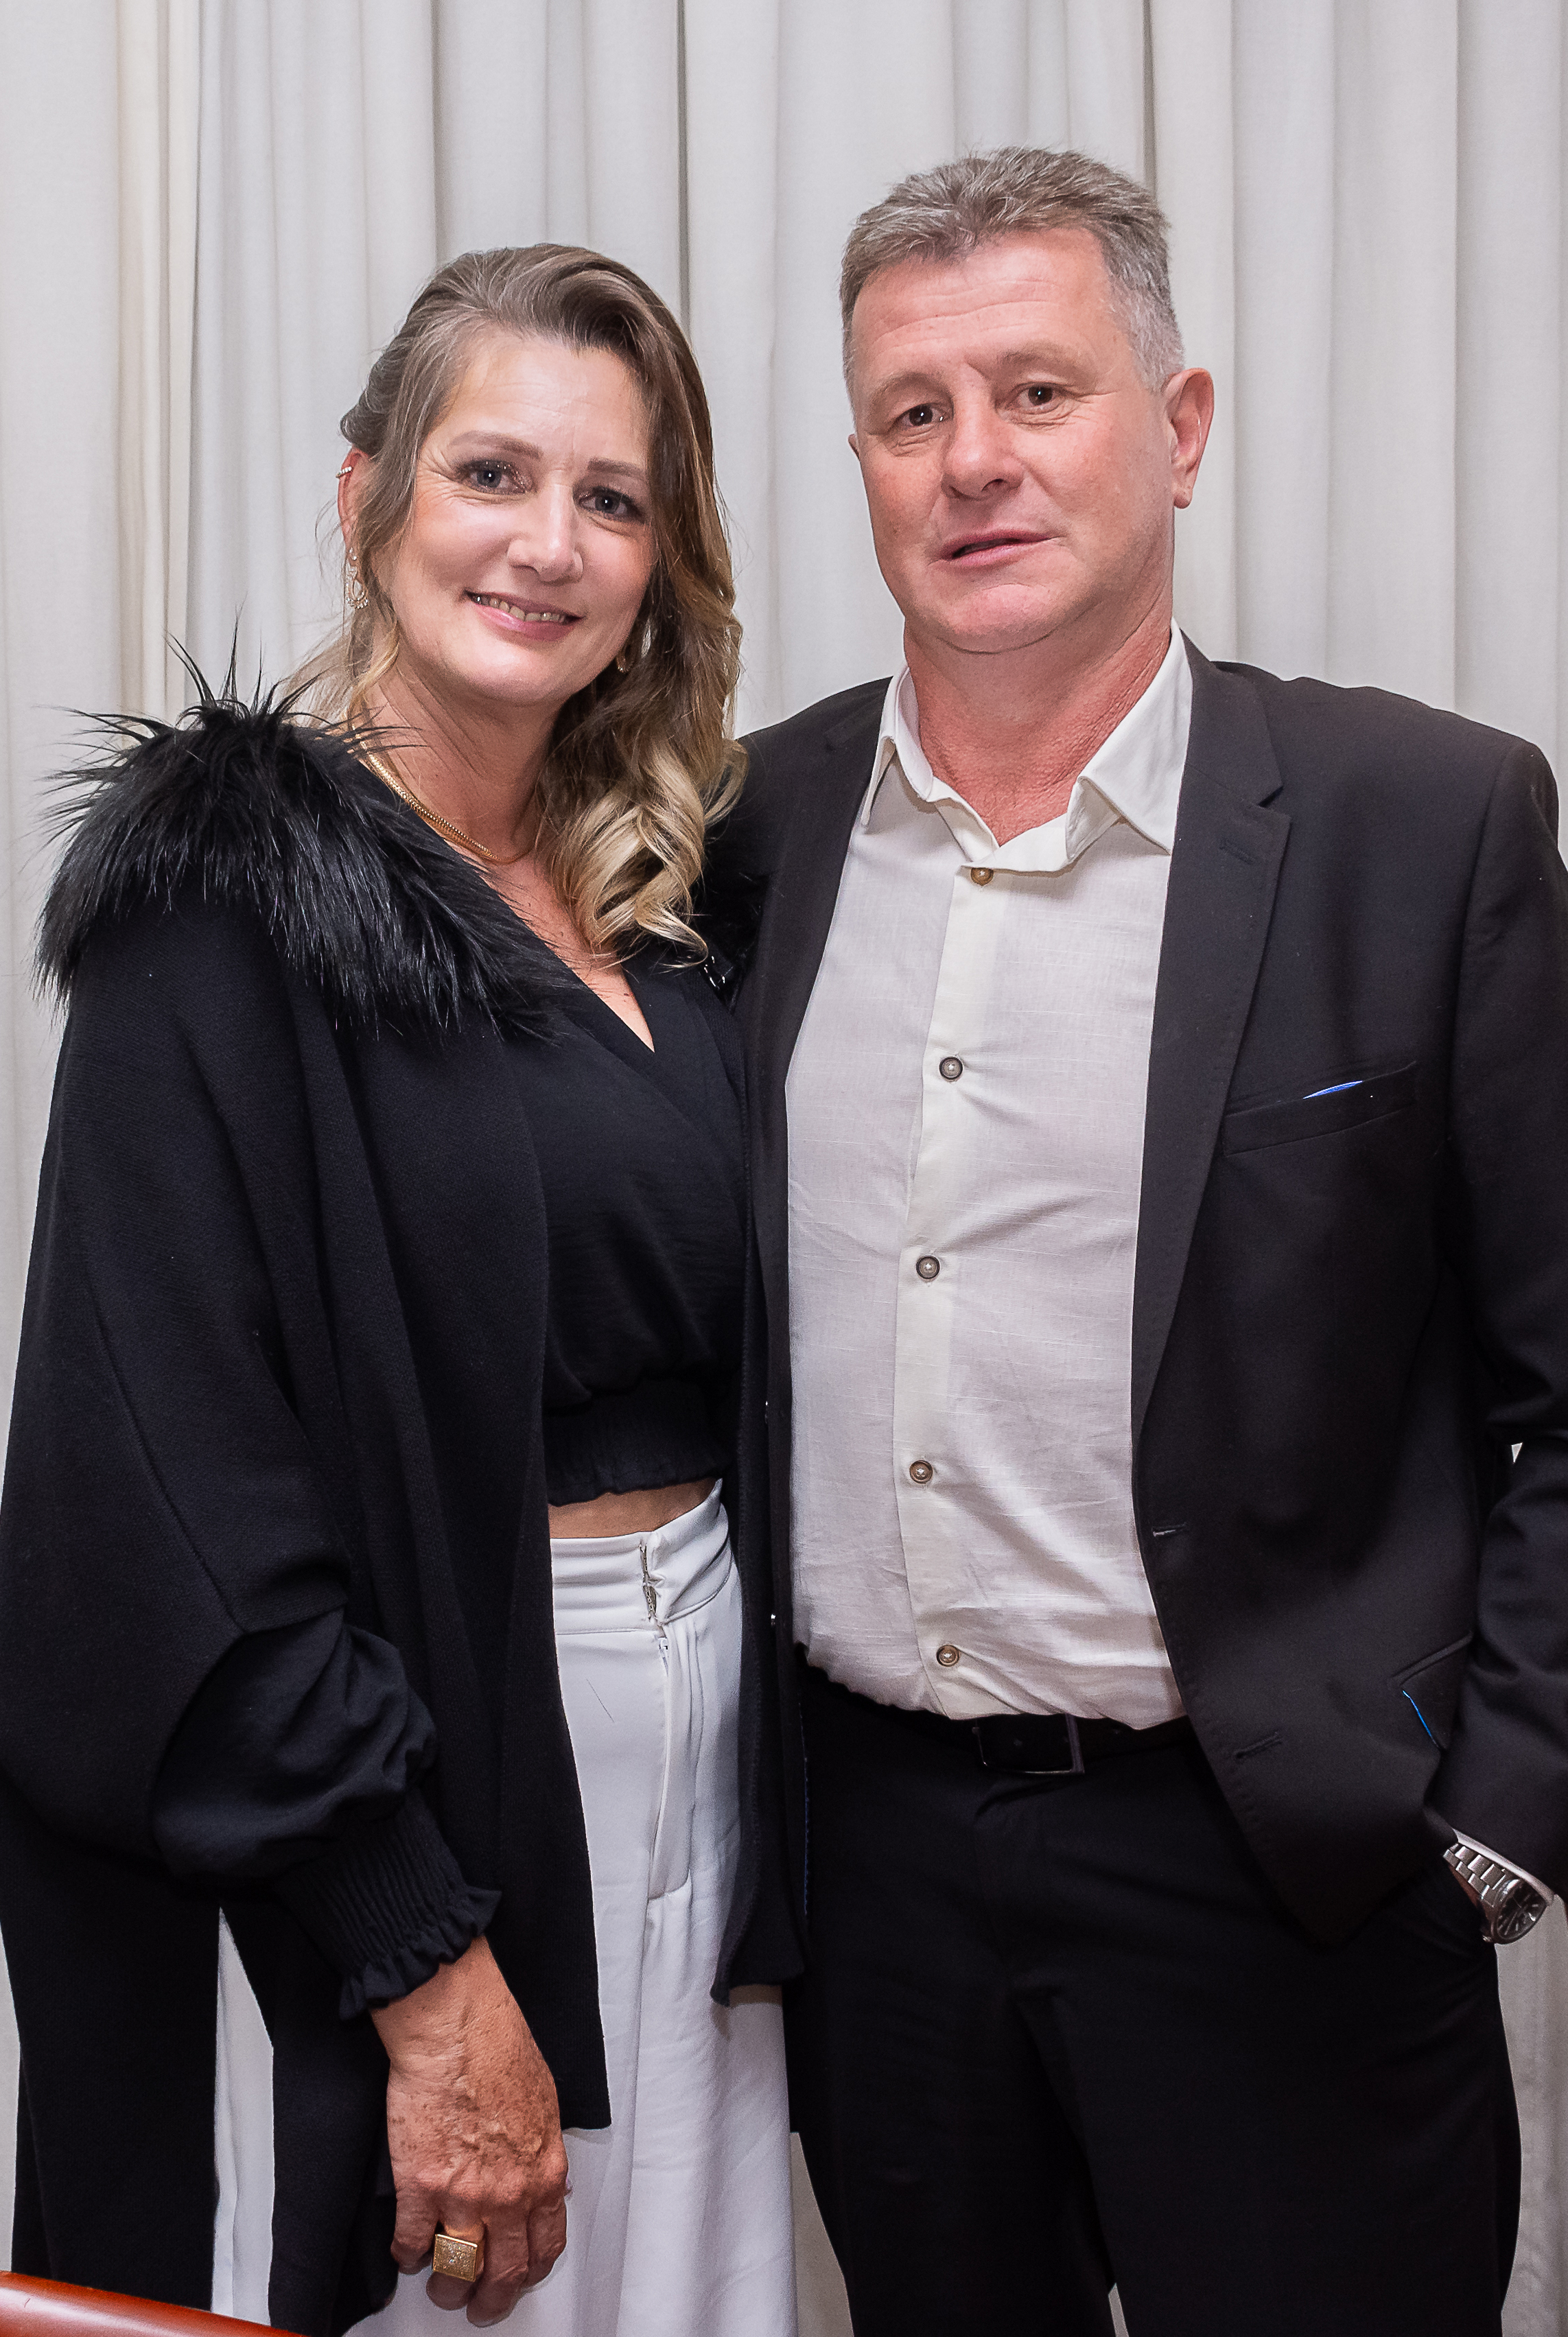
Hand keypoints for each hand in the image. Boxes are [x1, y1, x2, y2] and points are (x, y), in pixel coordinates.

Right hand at [371, 1936, 568, 2322]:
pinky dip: (407, 2256)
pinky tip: (406, 2253)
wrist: (456, 2028)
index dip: (529, 2273)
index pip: (545, 2247)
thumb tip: (540, 2182)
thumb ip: (540, 2154)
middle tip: (479, 2306)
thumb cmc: (499, 2050)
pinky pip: (411, 2243)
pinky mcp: (419, 2187)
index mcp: (544, 2173)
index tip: (517, 2281)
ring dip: (449, 2288)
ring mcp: (463, 2196)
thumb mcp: (544, 2106)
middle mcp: (509, 2194)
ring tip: (441, 2287)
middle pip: (504, 2273)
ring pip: (459, 2270)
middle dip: (491, 2300)